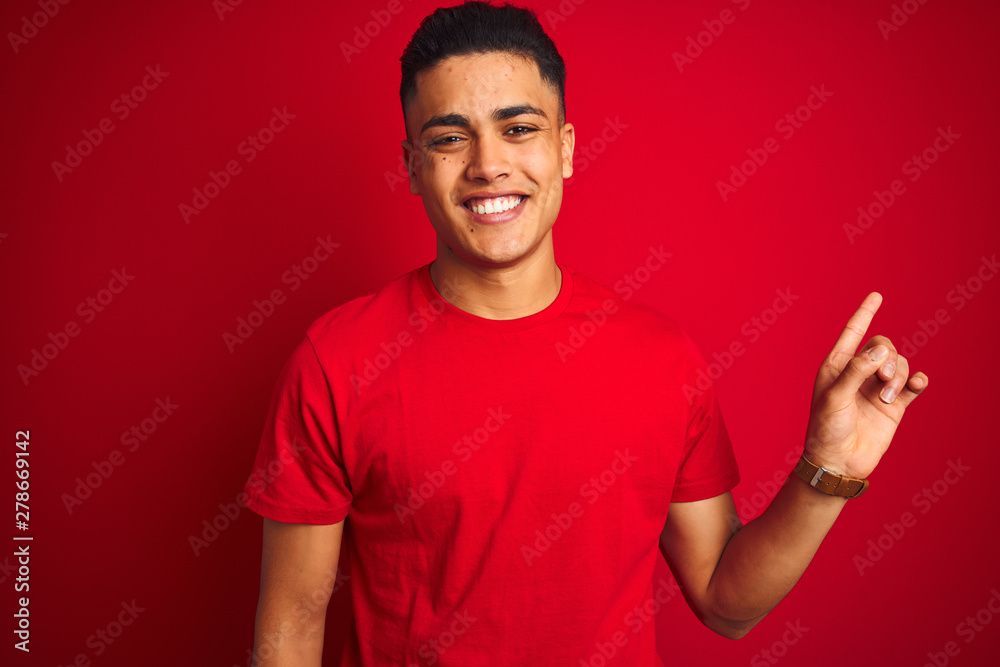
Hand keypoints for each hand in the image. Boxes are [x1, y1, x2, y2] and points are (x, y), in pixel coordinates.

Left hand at [803, 292, 927, 478]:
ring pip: (898, 364)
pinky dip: (916, 381)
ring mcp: (877, 388)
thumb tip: (880, 349)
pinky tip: (916, 384)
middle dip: (887, 357)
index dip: (865, 313)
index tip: (877, 295)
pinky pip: (912, 384)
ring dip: (897, 376)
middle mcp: (858, 373)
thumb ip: (856, 371)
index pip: (853, 332)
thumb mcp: (835, 396)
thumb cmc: (826, 428)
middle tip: (881, 379)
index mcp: (837, 365)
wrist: (838, 461)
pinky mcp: (894, 405)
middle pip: (883, 346)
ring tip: (886, 397)